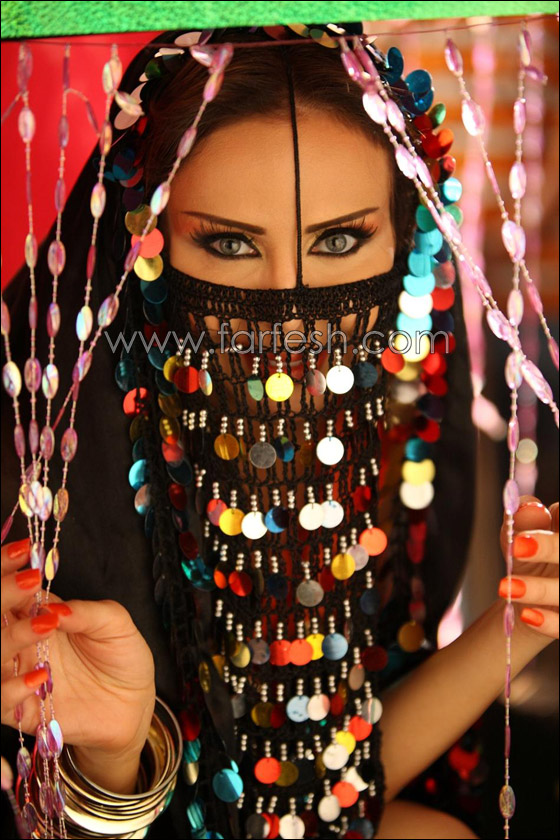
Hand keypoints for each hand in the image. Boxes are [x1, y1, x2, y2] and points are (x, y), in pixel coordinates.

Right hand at [1, 537, 155, 758]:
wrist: (132, 705)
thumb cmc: (121, 658)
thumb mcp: (115, 624)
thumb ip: (85, 612)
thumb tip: (52, 607)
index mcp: (37, 614)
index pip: (10, 589)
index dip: (8, 569)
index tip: (21, 551)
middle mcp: (21, 642)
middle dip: (3, 595)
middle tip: (28, 582)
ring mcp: (18, 675)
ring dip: (10, 638)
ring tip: (45, 626)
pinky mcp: (22, 710)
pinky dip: (12, 688)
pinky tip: (40, 676)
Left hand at [499, 494, 558, 639]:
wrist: (531, 602)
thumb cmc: (531, 559)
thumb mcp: (522, 536)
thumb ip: (525, 518)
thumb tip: (527, 506)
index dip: (559, 516)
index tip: (536, 515)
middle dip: (549, 547)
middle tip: (517, 547)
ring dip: (541, 588)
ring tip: (509, 587)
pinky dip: (548, 621)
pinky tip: (527, 615)